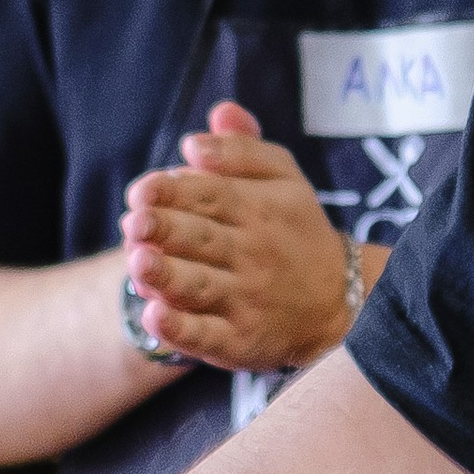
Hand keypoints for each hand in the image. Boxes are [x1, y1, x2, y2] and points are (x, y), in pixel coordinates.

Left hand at [119, 100, 361, 373]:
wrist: (338, 301)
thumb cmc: (294, 230)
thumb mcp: (284, 179)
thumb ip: (243, 149)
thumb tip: (202, 131)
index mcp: (259, 208)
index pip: (211, 195)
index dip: (174, 191)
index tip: (143, 190)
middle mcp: (252, 254)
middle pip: (201, 238)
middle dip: (166, 229)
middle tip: (135, 222)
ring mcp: (246, 300)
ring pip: (200, 286)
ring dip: (168, 276)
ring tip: (139, 263)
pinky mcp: (239, 342)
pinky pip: (208, 336)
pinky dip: (181, 329)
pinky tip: (156, 316)